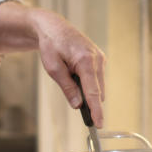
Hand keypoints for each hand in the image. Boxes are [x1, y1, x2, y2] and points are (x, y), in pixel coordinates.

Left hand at [30, 9, 106, 126]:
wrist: (53, 27)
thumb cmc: (51, 45)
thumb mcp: (53, 68)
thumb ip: (67, 87)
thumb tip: (78, 105)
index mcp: (85, 60)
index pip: (93, 92)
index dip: (96, 110)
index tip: (99, 123)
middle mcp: (97, 59)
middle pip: (97, 90)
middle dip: (88, 100)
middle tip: (74, 100)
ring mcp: (100, 58)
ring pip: (98, 85)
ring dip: (87, 90)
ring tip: (69, 77)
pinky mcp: (99, 59)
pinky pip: (97, 78)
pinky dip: (88, 82)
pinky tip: (76, 74)